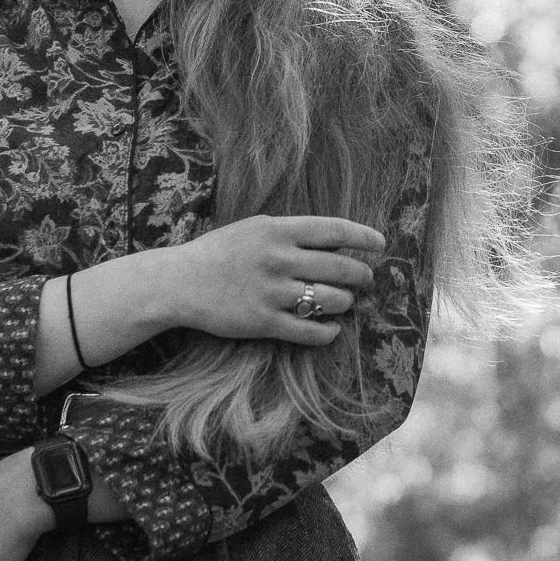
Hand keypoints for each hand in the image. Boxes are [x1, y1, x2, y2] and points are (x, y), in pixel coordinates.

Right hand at [150, 215, 385, 344]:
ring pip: (331, 300)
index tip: (381, 244)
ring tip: (344, 301)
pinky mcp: (263, 322)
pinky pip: (310, 331)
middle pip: (341, 268)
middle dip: (361, 275)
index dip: (364, 237)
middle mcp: (278, 258)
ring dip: (345, 302)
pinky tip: (331, 329)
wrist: (178, 282)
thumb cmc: (220, 252)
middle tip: (366, 278)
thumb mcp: (255, 228)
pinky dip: (328, 332)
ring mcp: (271, 292)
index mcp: (277, 229)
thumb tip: (336, 244)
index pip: (335, 230)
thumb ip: (292, 233)